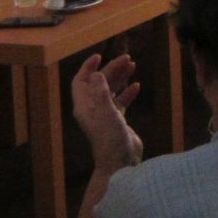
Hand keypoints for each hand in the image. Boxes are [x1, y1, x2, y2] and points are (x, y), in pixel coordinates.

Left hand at [71, 53, 142, 171]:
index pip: (81, 82)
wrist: (120, 162)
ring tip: (133, 66)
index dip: (88, 68)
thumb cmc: (110, 138)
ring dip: (120, 78)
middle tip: (127, 58)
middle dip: (111, 69)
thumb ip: (101, 93)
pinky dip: (128, 93)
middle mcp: (92, 110)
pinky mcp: (116, 121)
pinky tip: (137, 86)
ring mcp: (104, 116)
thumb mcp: (106, 113)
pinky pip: (121, 102)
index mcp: (85, 107)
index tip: (100, 55)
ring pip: (111, 90)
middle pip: (98, 83)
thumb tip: (96, 74)